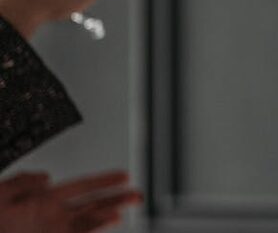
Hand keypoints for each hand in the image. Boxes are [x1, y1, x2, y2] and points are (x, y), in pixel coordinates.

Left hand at [0, 170, 141, 232]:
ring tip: (122, 212)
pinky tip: (105, 225)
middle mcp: (50, 218)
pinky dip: (92, 231)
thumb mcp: (0, 194)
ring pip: (86, 225)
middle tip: (138, 195)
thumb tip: (47, 177)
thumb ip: (22, 182)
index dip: (104, 182)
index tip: (125, 176)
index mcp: (41, 200)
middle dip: (116, 200)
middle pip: (91, 207)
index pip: (81, 187)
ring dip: (105, 218)